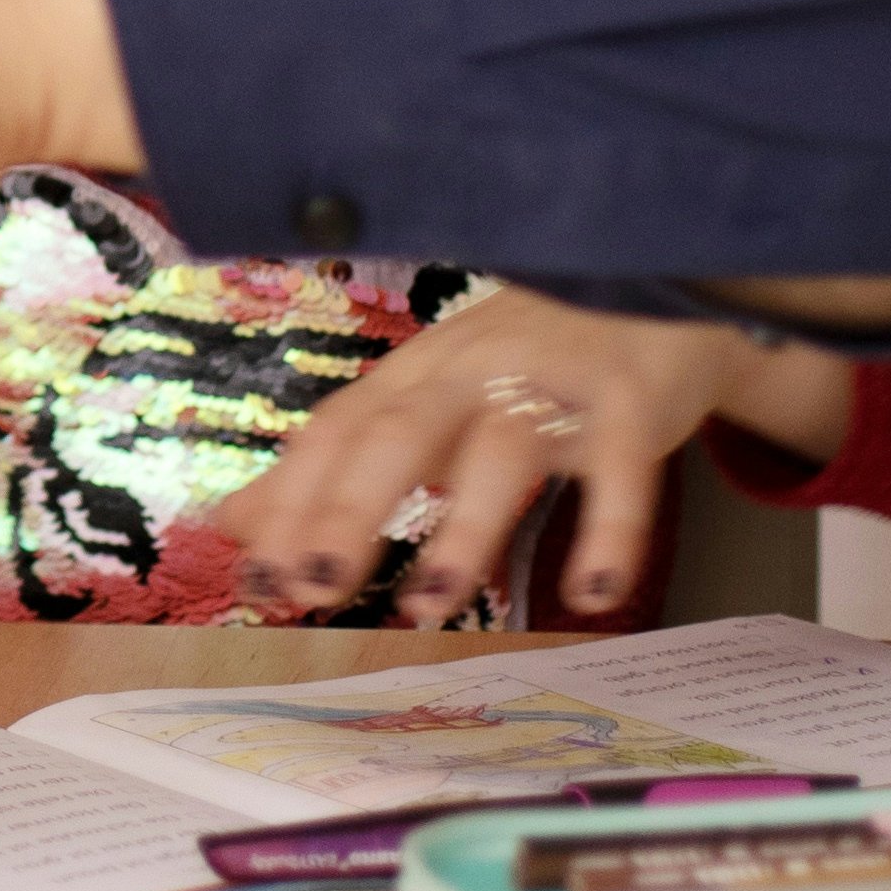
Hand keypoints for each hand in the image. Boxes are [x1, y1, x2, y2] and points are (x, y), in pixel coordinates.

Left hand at [209, 292, 853, 626]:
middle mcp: (475, 370)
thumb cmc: (525, 363)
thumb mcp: (426, 403)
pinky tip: (592, 596)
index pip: (338, 431)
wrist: (658, 282)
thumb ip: (336, 465)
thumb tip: (232, 525)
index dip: (293, 502)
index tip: (257, 583)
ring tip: (426, 608)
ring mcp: (555, 382)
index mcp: (418, 373)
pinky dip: (609, 531)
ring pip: (501, 450)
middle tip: (314, 589)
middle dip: (350, 508)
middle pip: (400, 433)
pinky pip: (622, 469)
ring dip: (462, 531)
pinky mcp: (633, 401)